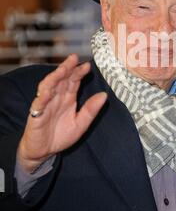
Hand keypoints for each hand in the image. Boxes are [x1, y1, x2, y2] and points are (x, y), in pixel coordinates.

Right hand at [17, 54, 106, 172]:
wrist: (43, 152)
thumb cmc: (60, 136)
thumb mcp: (80, 124)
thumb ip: (91, 110)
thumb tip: (104, 96)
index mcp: (68, 98)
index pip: (73, 81)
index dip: (79, 72)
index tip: (87, 66)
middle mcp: (56, 98)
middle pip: (61, 79)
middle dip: (67, 68)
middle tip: (73, 59)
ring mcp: (45, 104)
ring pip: (48, 86)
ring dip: (54, 77)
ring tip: (62, 70)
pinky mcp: (36, 114)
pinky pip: (38, 103)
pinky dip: (43, 97)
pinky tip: (47, 91)